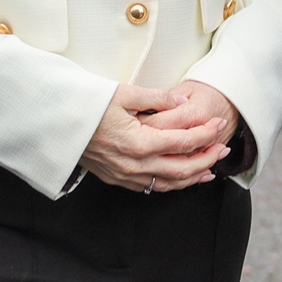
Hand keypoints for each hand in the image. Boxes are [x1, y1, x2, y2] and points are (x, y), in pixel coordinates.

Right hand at [81, 83, 228, 192]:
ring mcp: (125, 175)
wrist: (58, 124)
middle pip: (182, 169)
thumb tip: (181, 101)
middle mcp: (134, 164)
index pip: (183, 142)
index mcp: (139, 142)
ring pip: (169, 184)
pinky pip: (152, 188)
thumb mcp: (124, 93)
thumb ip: (156, 98)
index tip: (219, 125)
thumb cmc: (89, 105)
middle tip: (223, 148)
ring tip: (211, 168)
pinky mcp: (118, 179)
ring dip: (193, 177)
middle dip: (207, 159)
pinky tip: (181, 178)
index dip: (206, 134)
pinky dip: (172, 184)